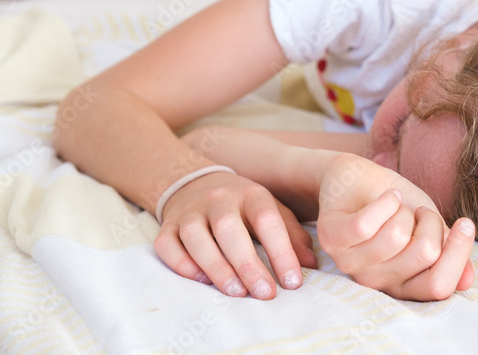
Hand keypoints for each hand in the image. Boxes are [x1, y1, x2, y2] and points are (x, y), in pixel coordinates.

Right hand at [154, 171, 317, 299]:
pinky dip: (181, 263)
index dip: (281, 252)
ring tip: (235, 292)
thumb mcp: (272, 209)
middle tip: (265, 294)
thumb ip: (292, 234)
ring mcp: (190, 211)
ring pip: (196, 237)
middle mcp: (218, 199)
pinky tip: (199, 280)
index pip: (267, 220)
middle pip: (229, 228)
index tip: (293, 282)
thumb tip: (310, 263)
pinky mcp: (168, 225)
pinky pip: (167, 244)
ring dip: (216, 267)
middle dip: (248, 264)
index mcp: (251, 194)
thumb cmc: (243, 206)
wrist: (196, 182)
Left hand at [317, 154, 475, 300]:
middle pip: (425, 254)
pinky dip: (386, 200)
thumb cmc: (396, 205)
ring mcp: (350, 262)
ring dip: (404, 209)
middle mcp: (376, 280)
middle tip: (418, 212)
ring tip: (395, 205)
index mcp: (402, 283)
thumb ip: (446, 252)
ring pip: (397, 235)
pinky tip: (387, 196)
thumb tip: (468, 280)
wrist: (357, 177)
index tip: (465, 223)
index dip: (458, 255)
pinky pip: (366, 224)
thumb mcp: (429, 227)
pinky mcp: (331, 238)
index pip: (438, 287)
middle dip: (431, 221)